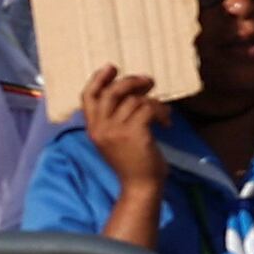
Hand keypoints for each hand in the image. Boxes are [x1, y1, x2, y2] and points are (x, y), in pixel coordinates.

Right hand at [77, 60, 167, 182]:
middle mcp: (100, 128)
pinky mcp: (134, 134)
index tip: (112, 67)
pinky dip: (161, 111)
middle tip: (148, 82)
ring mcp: (115, 131)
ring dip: (154, 102)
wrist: (141, 186)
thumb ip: (115, 119)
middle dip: (131, 81)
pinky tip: (166, 123)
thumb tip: (132, 91)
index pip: (87, 97)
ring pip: (135, 100)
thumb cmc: (133, 162)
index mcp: (93, 129)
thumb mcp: (116, 139)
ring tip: (163, 113)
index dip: (98, 78)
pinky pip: (148, 108)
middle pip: (111, 91)